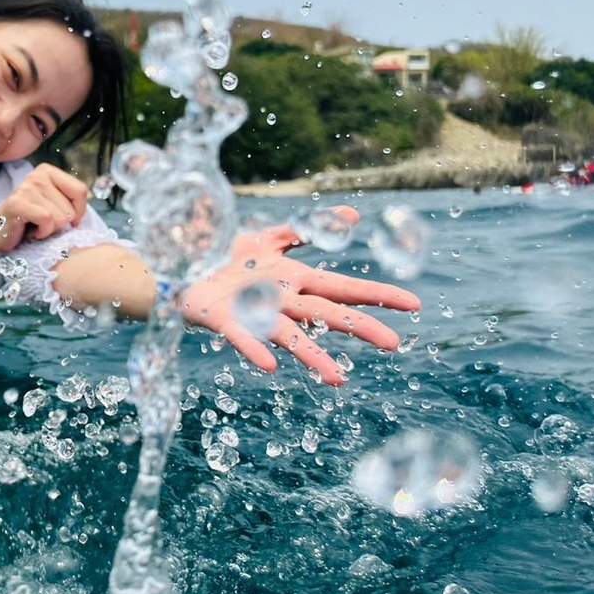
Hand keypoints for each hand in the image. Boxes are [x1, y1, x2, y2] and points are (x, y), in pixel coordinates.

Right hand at [0, 163, 88, 254]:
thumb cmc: (30, 221)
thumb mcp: (55, 204)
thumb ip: (71, 199)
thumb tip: (91, 198)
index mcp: (48, 171)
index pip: (81, 191)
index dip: (79, 212)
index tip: (67, 220)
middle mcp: (37, 175)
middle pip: (70, 209)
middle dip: (60, 224)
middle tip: (42, 223)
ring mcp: (27, 188)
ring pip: (60, 218)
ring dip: (50, 230)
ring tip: (35, 226)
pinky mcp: (17, 203)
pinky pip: (47, 221)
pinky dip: (42, 233)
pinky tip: (31, 231)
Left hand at [180, 206, 420, 385]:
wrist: (179, 269)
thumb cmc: (225, 259)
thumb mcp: (267, 238)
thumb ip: (306, 230)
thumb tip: (353, 214)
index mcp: (295, 280)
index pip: (344, 288)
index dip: (378, 295)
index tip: (414, 305)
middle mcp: (281, 300)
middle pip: (327, 314)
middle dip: (360, 328)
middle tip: (394, 344)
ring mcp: (255, 312)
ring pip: (290, 336)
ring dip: (314, 356)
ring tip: (338, 379)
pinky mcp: (224, 319)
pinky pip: (241, 335)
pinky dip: (255, 347)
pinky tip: (270, 366)